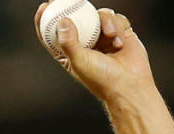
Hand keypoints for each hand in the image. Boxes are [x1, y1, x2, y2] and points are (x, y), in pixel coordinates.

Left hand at [34, 4, 155, 102]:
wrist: (129, 85)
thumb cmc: (102, 79)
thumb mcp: (79, 61)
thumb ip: (69, 41)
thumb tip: (61, 21)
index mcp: (71, 53)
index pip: (55, 35)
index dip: (47, 20)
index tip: (44, 7)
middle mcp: (86, 43)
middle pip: (76, 19)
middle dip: (70, 6)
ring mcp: (103, 37)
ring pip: (99, 16)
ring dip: (105, 22)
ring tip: (110, 36)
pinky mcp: (120, 32)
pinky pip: (116, 18)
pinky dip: (117, 27)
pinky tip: (120, 42)